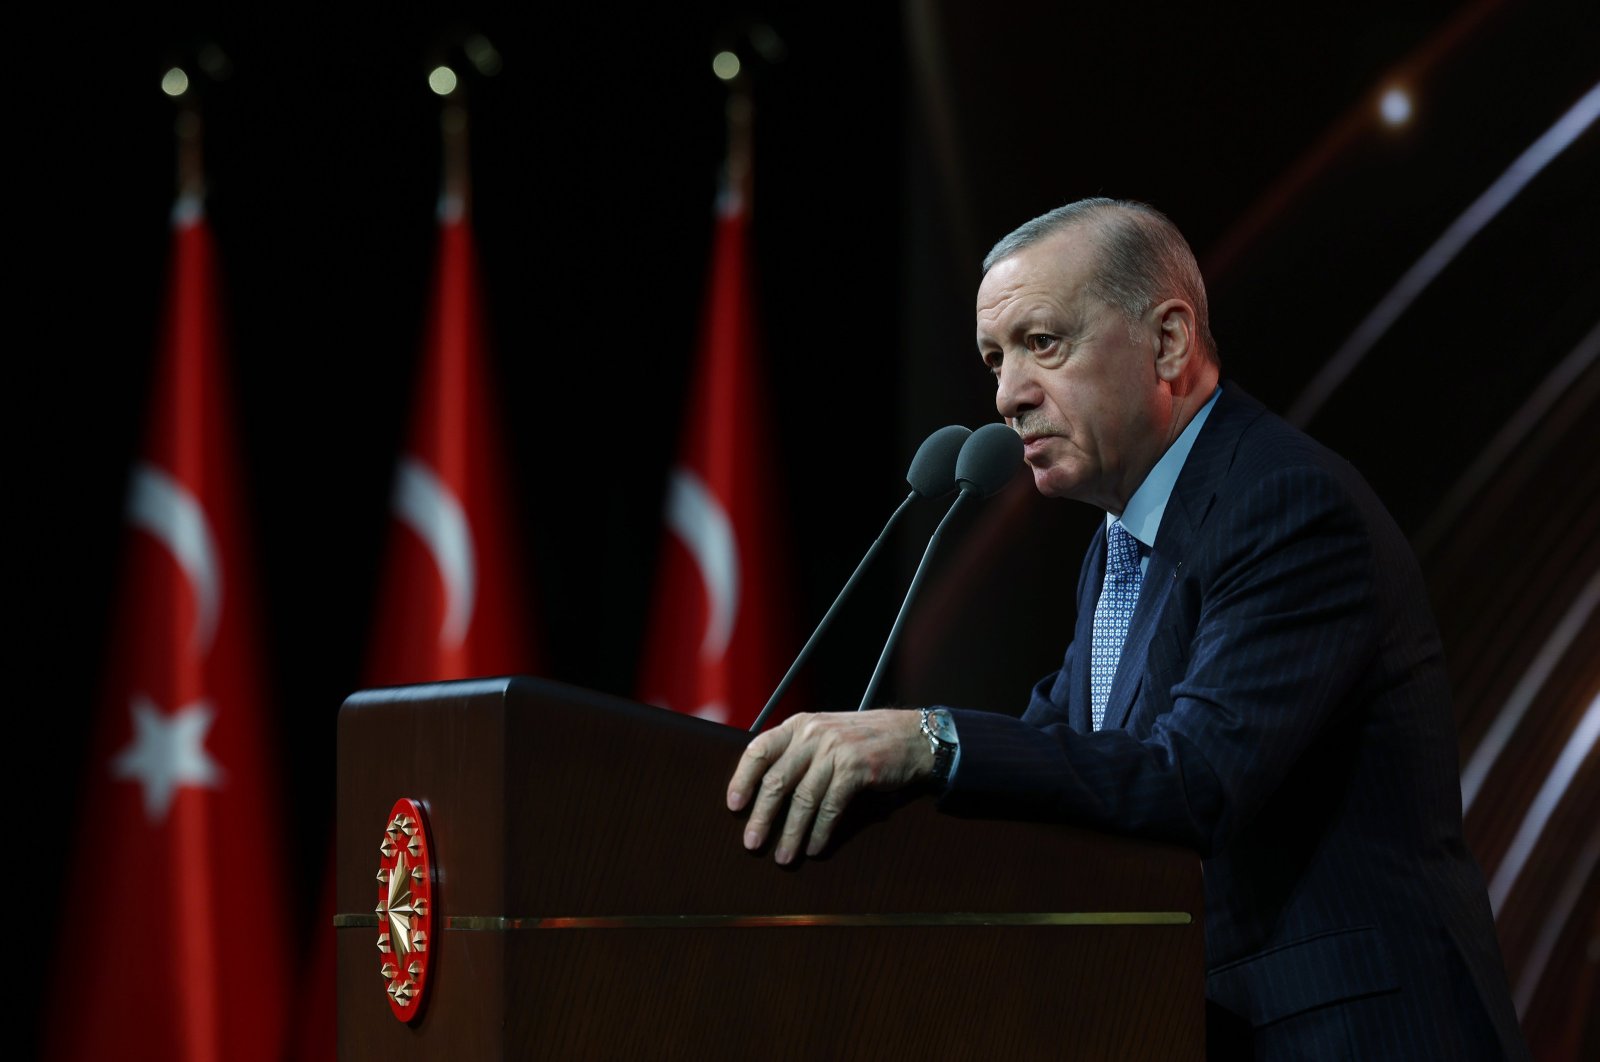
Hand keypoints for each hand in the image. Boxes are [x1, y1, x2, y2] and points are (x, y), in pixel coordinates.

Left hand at [725, 709, 930, 863]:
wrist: (911, 736)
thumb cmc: (863, 741)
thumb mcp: (824, 734)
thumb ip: (796, 752)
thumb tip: (763, 791)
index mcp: (799, 725)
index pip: (759, 750)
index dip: (742, 779)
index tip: (733, 806)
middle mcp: (813, 735)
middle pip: (776, 780)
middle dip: (762, 816)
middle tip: (752, 843)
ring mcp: (835, 750)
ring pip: (803, 799)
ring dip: (791, 833)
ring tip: (783, 857)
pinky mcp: (855, 769)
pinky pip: (830, 807)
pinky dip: (820, 831)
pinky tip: (814, 848)